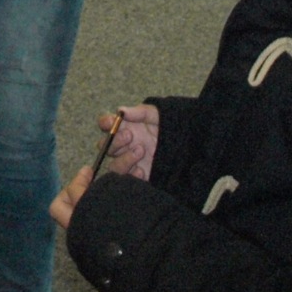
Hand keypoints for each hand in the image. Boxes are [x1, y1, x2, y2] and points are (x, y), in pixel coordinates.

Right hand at [50, 105, 161, 225]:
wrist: (187, 146)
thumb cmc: (169, 127)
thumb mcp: (157, 115)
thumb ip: (140, 112)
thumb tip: (121, 111)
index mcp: (126, 127)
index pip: (106, 124)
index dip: (105, 123)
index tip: (111, 121)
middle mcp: (124, 145)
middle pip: (105, 146)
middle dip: (114, 141)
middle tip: (130, 135)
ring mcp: (130, 161)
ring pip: (113, 165)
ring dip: (123, 159)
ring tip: (141, 150)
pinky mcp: (139, 176)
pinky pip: (127, 180)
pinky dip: (132, 176)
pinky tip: (142, 170)